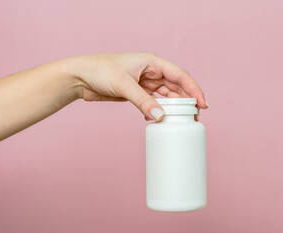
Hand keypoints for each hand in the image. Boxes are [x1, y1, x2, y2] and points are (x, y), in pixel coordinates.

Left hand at [66, 53, 207, 120]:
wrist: (80, 77)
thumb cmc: (99, 70)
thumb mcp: (123, 85)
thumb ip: (143, 101)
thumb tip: (161, 117)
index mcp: (152, 62)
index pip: (180, 75)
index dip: (194, 89)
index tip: (202, 104)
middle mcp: (151, 71)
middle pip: (177, 87)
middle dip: (187, 101)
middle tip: (194, 117)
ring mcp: (145, 83)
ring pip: (166, 96)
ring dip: (174, 108)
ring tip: (181, 121)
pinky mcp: (137, 93)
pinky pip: (154, 102)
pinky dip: (159, 110)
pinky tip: (160, 118)